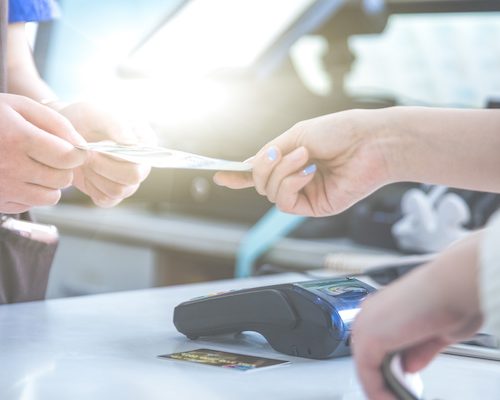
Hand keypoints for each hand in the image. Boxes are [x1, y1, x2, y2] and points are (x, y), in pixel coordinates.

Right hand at [0, 94, 85, 213]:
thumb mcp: (19, 106)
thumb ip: (56, 122)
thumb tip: (81, 145)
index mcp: (19, 139)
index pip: (68, 157)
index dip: (76, 153)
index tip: (71, 148)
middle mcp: (11, 168)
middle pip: (63, 179)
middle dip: (63, 167)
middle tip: (49, 155)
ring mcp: (3, 189)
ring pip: (51, 197)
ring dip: (50, 183)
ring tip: (34, 166)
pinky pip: (31, 205)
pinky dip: (31, 193)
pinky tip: (18, 176)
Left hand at [56, 102, 155, 206]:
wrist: (65, 133)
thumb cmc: (85, 118)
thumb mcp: (98, 113)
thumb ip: (116, 125)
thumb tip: (132, 144)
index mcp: (146, 143)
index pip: (144, 159)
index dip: (119, 157)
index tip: (98, 146)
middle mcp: (142, 164)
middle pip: (132, 178)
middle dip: (104, 168)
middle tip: (87, 154)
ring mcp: (129, 181)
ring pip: (117, 191)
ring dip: (95, 176)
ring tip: (85, 160)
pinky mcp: (113, 193)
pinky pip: (106, 200)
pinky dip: (92, 187)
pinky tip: (87, 172)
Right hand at [214, 109, 396, 216]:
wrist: (371, 141)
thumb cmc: (339, 131)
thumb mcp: (297, 135)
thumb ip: (271, 152)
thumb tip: (246, 165)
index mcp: (291, 160)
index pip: (261, 172)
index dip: (239, 174)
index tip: (219, 175)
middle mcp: (295, 179)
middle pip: (260, 184)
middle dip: (262, 167)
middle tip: (278, 153)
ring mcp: (305, 194)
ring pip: (270, 193)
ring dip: (281, 172)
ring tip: (305, 157)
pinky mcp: (314, 207)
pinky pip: (285, 202)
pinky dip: (290, 184)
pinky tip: (307, 172)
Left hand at [352, 233, 482, 399]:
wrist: (453, 286)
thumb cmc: (451, 297)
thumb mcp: (437, 332)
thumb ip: (420, 350)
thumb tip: (410, 365)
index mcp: (383, 307)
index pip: (376, 342)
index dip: (386, 366)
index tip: (398, 382)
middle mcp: (370, 313)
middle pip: (367, 354)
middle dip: (382, 378)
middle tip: (394, 395)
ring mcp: (366, 324)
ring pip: (365, 365)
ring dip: (380, 386)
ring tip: (393, 399)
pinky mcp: (369, 338)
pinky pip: (367, 374)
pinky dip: (378, 390)